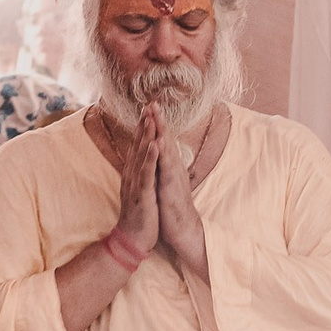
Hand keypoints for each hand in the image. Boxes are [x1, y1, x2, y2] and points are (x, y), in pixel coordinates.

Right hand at [111, 105, 162, 260]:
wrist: (132, 240)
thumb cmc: (140, 216)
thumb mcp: (140, 191)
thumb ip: (141, 175)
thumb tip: (144, 163)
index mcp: (134, 174)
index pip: (138, 146)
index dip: (143, 127)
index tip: (148, 110)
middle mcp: (132, 175)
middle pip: (138, 145)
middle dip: (144, 124)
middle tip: (149, 104)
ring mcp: (136, 184)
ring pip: (141, 155)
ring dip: (145, 136)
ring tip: (150, 118)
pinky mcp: (142, 194)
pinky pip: (147, 173)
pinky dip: (150, 158)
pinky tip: (154, 145)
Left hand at [152, 106, 208, 281]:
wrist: (182, 229)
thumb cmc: (171, 207)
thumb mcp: (164, 184)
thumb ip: (162, 169)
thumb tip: (158, 157)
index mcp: (169, 167)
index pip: (162, 141)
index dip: (156, 124)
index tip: (149, 107)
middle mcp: (173, 168)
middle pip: (166, 139)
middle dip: (159, 120)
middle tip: (152, 102)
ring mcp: (174, 176)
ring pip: (168, 149)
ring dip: (162, 130)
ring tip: (157, 114)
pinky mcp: (173, 187)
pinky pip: (168, 167)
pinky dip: (164, 153)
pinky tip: (160, 141)